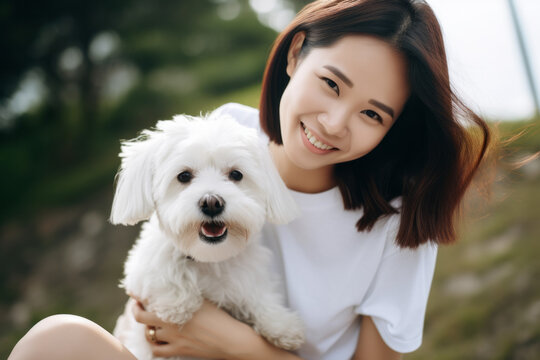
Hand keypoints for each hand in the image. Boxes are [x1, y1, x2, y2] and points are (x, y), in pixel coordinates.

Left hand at [131, 297, 252, 358]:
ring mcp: (172, 338)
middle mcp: (170, 323)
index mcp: (176, 307)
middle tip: (137, 306)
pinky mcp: (178, 350)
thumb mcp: (203, 300)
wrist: (230, 339)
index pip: (149, 299)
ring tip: (150, 323)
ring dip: (147, 328)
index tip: (133, 292)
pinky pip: (157, 351)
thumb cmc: (220, 316)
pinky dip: (154, 345)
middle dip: (136, 311)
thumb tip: (178, 284)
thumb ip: (187, 294)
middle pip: (142, 318)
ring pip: (148, 334)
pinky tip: (157, 340)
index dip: (138, 295)